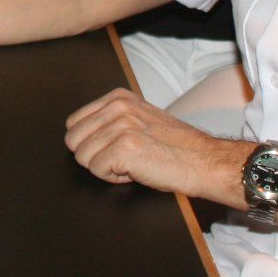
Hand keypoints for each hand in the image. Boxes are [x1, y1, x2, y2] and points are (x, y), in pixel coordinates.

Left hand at [64, 88, 238, 199]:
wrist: (203, 162)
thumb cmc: (174, 147)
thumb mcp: (139, 119)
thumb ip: (110, 120)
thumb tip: (78, 134)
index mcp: (117, 98)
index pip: (73, 123)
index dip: (90, 143)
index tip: (113, 148)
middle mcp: (117, 107)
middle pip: (73, 141)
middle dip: (93, 156)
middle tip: (122, 159)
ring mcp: (120, 126)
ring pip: (83, 157)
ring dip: (106, 168)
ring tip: (132, 163)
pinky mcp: (124, 148)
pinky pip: (97, 170)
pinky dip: (115, 178)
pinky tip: (136, 171)